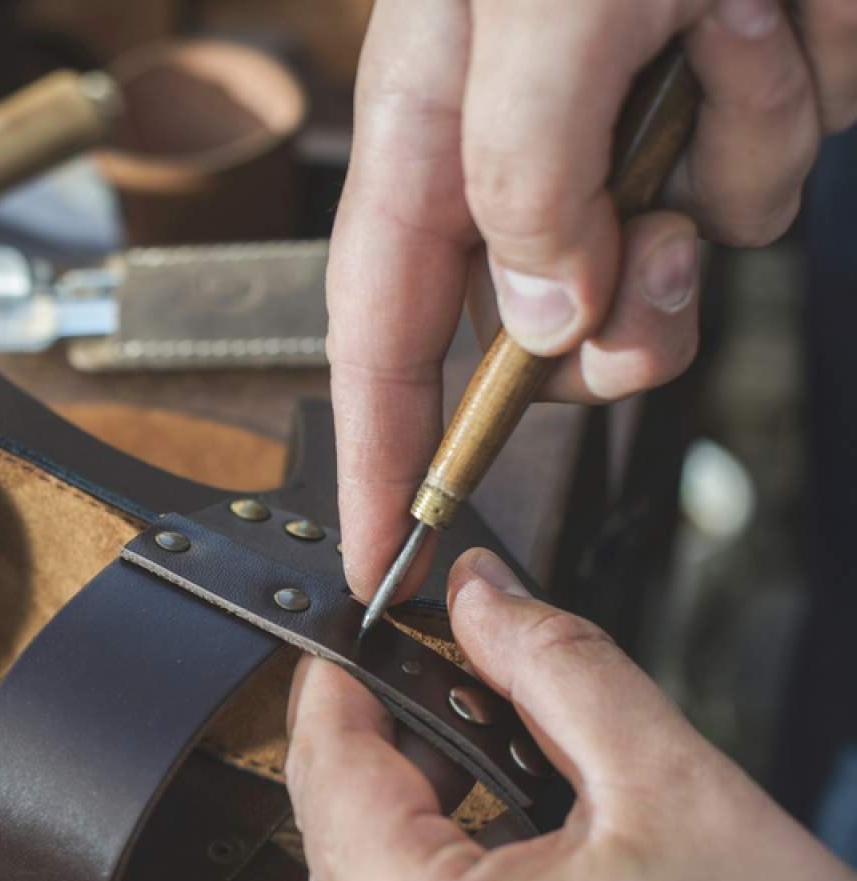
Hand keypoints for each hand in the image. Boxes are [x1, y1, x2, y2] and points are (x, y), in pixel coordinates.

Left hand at [285, 548, 856, 880]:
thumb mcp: (680, 798)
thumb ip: (561, 671)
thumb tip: (482, 599)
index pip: (325, 768)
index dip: (342, 680)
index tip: (365, 635)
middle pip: (329, 835)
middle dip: (389, 746)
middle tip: (453, 692)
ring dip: (409, 827)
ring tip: (494, 777)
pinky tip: (503, 865)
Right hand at [332, 0, 856, 601]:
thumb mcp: (542, 7)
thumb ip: (521, 174)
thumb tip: (539, 318)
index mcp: (435, 119)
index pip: (377, 323)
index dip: (373, 443)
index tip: (376, 547)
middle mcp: (526, 139)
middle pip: (534, 332)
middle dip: (604, 328)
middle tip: (642, 249)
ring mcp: (637, 129)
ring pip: (665, 271)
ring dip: (717, 177)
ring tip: (730, 36)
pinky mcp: (740, 103)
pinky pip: (762, 183)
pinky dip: (788, 111)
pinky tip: (779, 16)